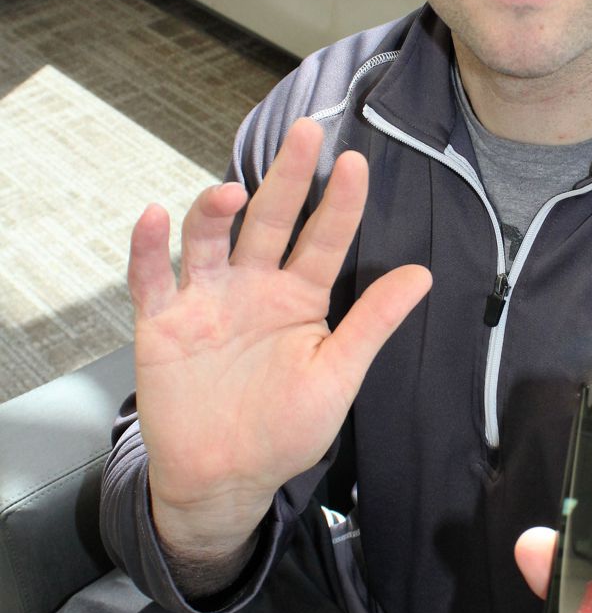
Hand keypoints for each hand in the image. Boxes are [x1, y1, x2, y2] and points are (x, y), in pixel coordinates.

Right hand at [128, 118, 430, 559]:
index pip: (324, 239)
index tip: (356, 163)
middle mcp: (253, 287)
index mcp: (299, 298)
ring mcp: (206, 300)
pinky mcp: (163, 323)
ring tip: (232, 192)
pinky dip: (149, 247)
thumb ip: (372, 324)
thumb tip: (421, 274)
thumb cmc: (284, 432)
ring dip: (215, 210)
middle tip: (305, 132)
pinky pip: (151, 277)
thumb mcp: (336, 377)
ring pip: (209, 239)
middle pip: (270, 220)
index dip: (340, 203)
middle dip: (287, 176)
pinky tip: (155, 216)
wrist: (223, 480)